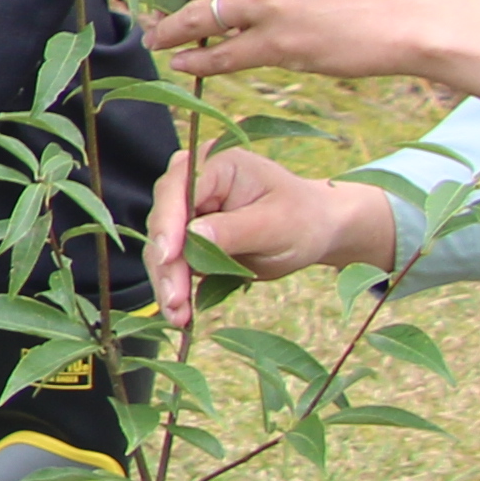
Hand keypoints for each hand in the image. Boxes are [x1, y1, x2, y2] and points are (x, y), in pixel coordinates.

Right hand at [148, 144, 401, 321]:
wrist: (317, 231)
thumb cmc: (304, 218)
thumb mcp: (276, 224)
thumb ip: (233, 229)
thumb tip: (191, 237)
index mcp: (213, 164)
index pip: (177, 191)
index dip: (169, 225)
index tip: (169, 257)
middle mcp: (190, 183)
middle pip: (163, 223)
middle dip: (167, 264)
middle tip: (174, 301)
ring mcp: (187, 212)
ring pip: (163, 249)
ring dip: (168, 282)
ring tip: (178, 316)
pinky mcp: (188, 238)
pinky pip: (173, 265)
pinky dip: (177, 288)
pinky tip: (181, 313)